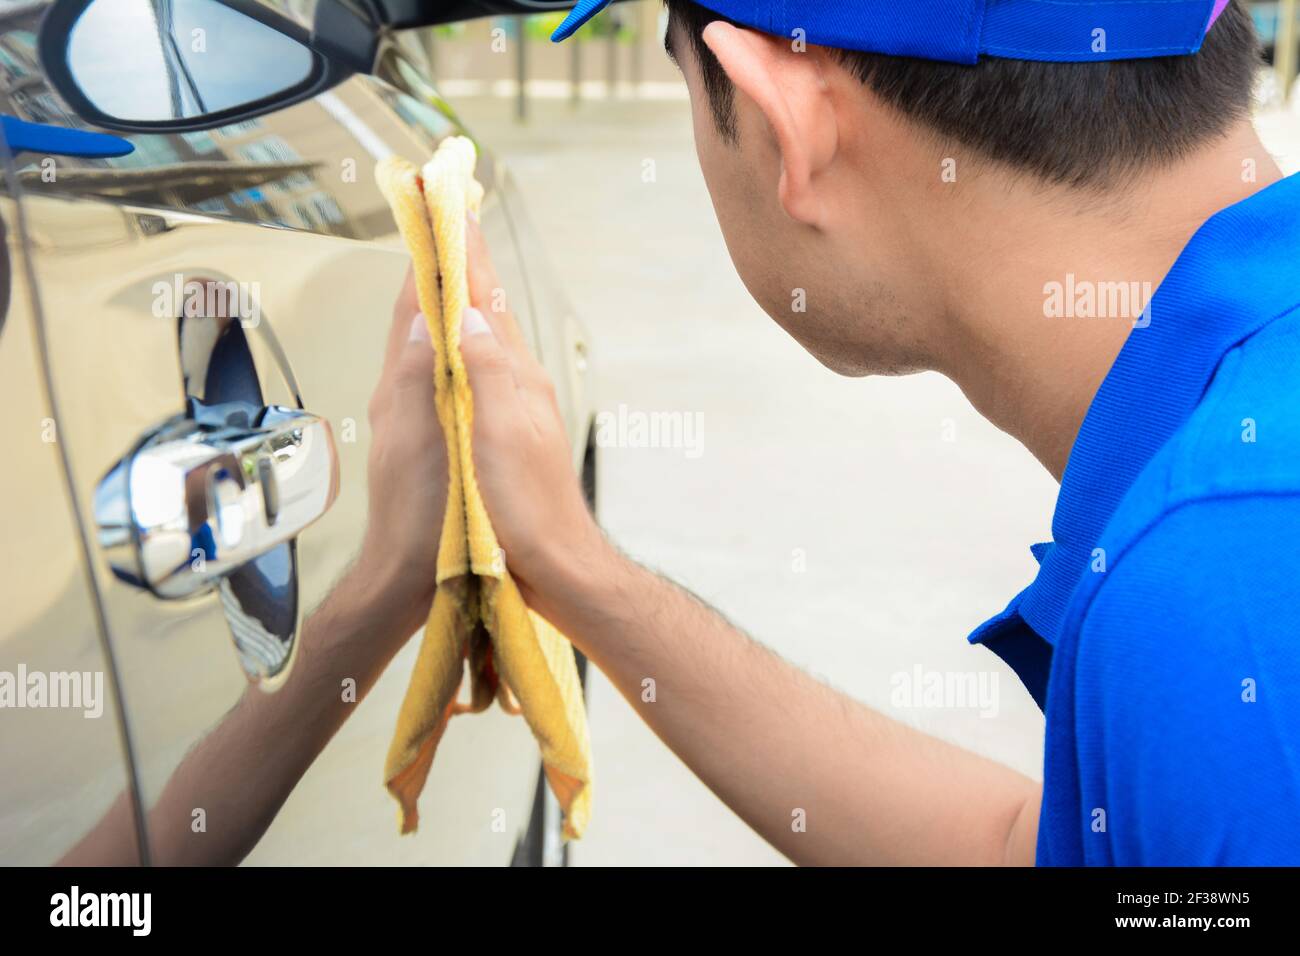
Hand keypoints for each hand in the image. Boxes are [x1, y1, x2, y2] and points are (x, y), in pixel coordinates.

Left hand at [356, 268, 448, 636]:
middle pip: (418, 322)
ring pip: (431, 348)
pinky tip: (473, 350)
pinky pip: (445, 378)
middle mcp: (404, 396)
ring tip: (466, 274)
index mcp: (399, 389)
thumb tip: (426, 313)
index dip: (424, 265)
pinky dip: (458, 349)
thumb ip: (419, 375)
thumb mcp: (418, 438)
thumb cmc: (419, 513)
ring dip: (447, 308)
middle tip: (457, 234)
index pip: (407, 310)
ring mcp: (418, 419)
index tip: (439, 219)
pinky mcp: (434, 441)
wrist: (410, 576)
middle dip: (437, 277)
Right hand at [458, 219, 606, 612]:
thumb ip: (484, 375)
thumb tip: (464, 315)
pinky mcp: (509, 430)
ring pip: (487, 336)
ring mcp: (517, 406)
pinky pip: (484, 367)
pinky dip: (467, 339)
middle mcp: (520, 383)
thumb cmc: (526, 510)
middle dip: (467, 261)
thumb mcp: (499, 438)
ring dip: (467, 295)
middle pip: (487, 310)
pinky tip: (462, 346)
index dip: (465, 252)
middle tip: (449, 214)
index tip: (450, 203)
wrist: (559, 565)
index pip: (485, 301)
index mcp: (516, 378)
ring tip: (450, 262)